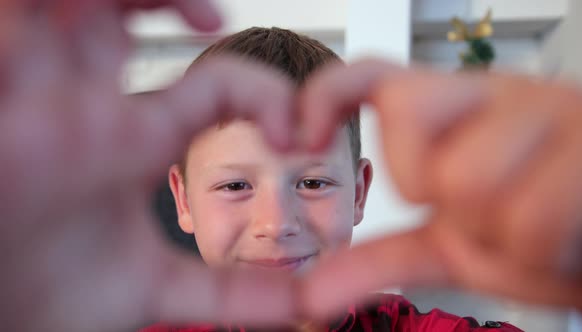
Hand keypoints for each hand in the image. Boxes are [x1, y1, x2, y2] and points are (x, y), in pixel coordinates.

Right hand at [0, 1, 298, 330]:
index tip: (295, 136)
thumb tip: (311, 304)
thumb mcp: (158, 288)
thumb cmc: (56, 295)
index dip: (263, 95)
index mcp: (133, 140)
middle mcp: (90, 106)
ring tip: (193, 14)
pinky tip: (92, 24)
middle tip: (215, 22)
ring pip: (76, 0)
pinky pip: (16, 19)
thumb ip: (232, 294)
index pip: (212, 88)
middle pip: (128, 12)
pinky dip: (50, 5)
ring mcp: (39, 95)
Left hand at [296, 59, 581, 318]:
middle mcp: (496, 93)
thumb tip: (309, 294)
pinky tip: (566, 238)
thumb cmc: (541, 237)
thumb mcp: (453, 247)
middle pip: (409, 146)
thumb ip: (380, 259)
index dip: (326, 96)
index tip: (303, 137)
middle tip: (491, 215)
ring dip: (498, 234)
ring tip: (531, 229)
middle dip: (445, 205)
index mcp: (455, 109)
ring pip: (464, 181)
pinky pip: (528, 217)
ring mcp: (548, 109)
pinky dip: (539, 252)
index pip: (372, 75)